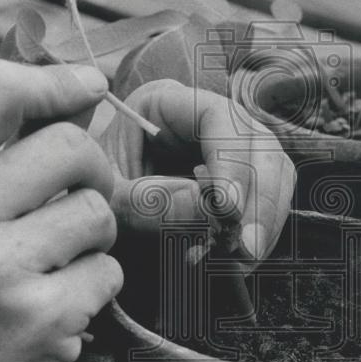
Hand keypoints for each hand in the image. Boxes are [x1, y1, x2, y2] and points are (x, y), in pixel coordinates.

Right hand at [0, 61, 123, 361]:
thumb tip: (80, 95)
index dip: (54, 79)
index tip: (89, 87)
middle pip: (69, 147)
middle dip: (94, 172)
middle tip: (81, 203)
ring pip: (98, 210)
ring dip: (95, 240)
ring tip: (57, 268)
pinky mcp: (40, 316)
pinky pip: (109, 271)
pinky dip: (98, 289)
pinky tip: (60, 309)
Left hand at [99, 79, 294, 260]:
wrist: (85, 220)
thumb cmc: (88, 198)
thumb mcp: (108, 198)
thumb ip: (148, 203)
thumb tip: (211, 209)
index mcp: (167, 103)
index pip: (218, 117)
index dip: (231, 160)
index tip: (228, 208)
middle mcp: (206, 119)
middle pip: (259, 144)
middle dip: (260, 198)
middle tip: (245, 247)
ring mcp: (230, 150)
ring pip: (275, 172)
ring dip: (266, 218)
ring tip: (241, 259)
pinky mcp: (240, 183)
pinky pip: (269, 199)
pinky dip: (261, 230)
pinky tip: (238, 258)